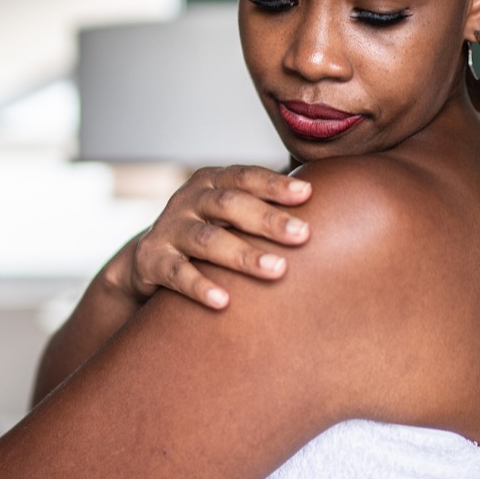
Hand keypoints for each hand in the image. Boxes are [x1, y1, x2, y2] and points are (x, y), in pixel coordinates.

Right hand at [117, 165, 311, 309]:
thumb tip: (333, 198)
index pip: (244, 177)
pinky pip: (177, 274)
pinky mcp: (153, 261)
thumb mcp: (229, 211)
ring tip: (277, 271)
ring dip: (242, 255)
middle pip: (228, 205)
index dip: (274, 185)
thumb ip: (265, 203)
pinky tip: (224, 301)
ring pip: (206, 240)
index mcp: (211, 181)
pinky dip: (199, 286)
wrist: (146, 258)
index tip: (308, 194)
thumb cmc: (207, 230)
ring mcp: (169, 229)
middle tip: (302, 235)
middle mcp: (188, 200)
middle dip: (267, 219)